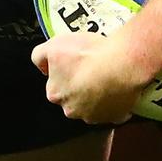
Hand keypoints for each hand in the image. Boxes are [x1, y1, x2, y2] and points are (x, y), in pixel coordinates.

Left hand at [31, 32, 145, 123]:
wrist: (121, 64)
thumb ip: (40, 55)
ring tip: (109, 76)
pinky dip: (118, 101)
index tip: (76, 63)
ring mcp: (95, 115)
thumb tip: (41, 64)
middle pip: (74, 98)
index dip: (66, 73)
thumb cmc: (89, 54)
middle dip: (81, 87)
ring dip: (99, 94)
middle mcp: (72, 109)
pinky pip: (116, 110)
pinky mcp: (115, 116)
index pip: (56, 85)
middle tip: (93, 69)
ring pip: (95, 105)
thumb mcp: (54, 45)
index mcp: (55, 94)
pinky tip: (121, 86)